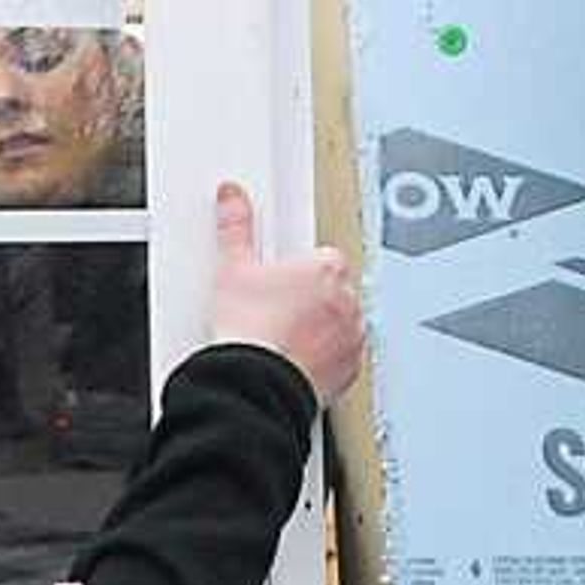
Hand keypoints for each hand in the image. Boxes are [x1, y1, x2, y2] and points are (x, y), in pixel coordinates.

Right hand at [205, 184, 364, 407]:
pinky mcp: (350, 370)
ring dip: (320, 328)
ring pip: (340, 324)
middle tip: (276, 311)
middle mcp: (348, 300)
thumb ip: (235, 229)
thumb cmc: (249, 332)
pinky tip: (295, 360)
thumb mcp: (232, 270)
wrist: (255, 385)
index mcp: (327, 268)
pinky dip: (325, 358)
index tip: (278, 282)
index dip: (296, 270)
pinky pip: (343, 358)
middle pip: (332, 290)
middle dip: (309, 299)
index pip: (320, 257)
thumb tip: (232, 199)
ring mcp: (351, 336)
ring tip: (283, 338)